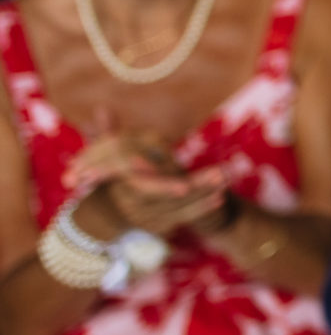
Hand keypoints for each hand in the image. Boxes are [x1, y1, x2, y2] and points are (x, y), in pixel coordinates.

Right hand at [69, 135, 228, 237]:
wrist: (108, 211)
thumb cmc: (111, 174)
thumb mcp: (106, 154)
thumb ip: (108, 134)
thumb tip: (102, 108)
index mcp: (122, 189)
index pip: (145, 187)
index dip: (164, 182)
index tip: (185, 174)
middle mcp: (133, 206)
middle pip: (170, 198)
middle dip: (196, 185)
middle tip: (221, 173)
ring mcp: (146, 218)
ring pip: (179, 207)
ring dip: (203, 194)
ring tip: (225, 180)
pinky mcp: (159, 226)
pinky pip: (183, 217)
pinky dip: (202, 208)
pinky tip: (221, 198)